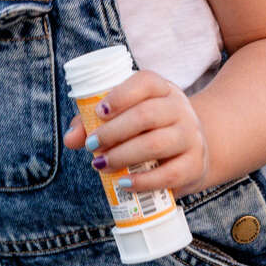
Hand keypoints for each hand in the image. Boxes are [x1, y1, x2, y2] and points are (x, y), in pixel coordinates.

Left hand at [63, 69, 209, 197]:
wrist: (192, 149)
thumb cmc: (148, 128)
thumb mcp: (127, 116)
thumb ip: (94, 122)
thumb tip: (70, 139)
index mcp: (162, 88)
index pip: (145, 82)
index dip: (121, 95)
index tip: (99, 112)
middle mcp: (180, 108)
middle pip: (146, 115)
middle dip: (113, 132)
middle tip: (92, 145)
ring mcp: (191, 136)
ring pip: (156, 143)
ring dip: (123, 155)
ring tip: (101, 164)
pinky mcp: (195, 165)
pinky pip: (170, 174)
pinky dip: (143, 181)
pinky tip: (124, 183)